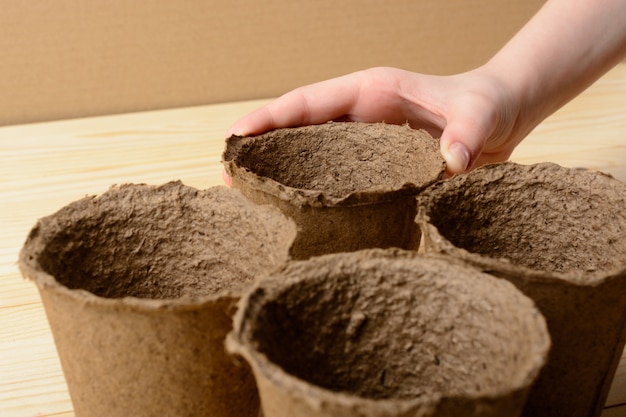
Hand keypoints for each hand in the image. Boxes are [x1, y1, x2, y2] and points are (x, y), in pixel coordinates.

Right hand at [226, 66, 528, 174]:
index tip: (236, 136)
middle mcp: (360, 114)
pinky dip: (311, 189)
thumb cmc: (487, 105)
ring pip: (310, 152)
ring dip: (280, 170)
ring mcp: (365, 140)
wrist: (501, 116)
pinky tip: (297, 212)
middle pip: (298, 127)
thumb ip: (466, 133)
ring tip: (248, 197)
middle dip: (261, 147)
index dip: (271, 118)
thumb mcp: (481, 115)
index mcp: (372, 91)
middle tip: (228, 175)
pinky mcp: (375, 163)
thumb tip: (452, 161)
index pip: (309, 102)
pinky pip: (335, 175)